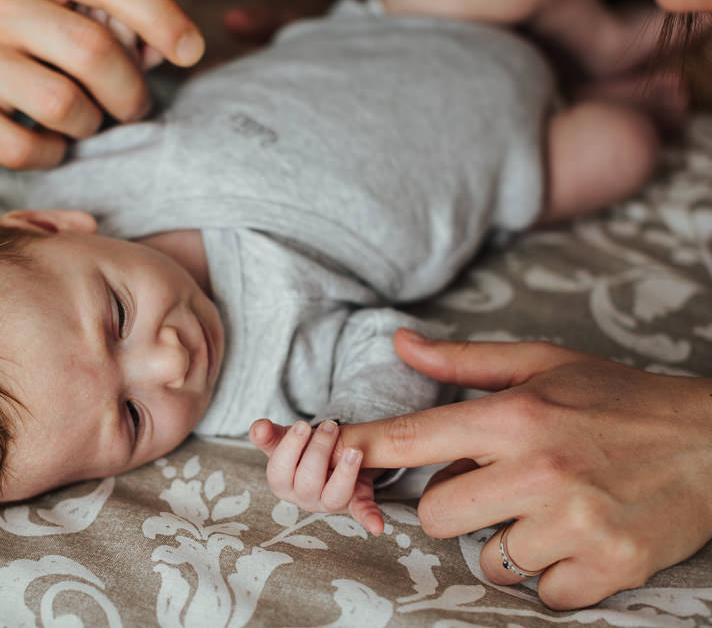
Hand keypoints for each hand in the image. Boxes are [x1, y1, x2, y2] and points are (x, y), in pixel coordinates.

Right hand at [0, 0, 203, 168]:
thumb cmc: (18, 34)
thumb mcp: (62, 8)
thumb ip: (119, 22)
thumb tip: (173, 48)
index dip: (160, 17)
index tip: (190, 51)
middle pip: (94, 52)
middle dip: (130, 91)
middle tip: (133, 107)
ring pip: (64, 105)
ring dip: (91, 125)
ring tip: (86, 120)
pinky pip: (28, 150)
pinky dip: (54, 155)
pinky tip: (50, 143)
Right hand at [249, 418, 384, 534]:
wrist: (329, 458)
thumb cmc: (302, 450)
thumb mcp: (284, 441)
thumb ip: (270, 435)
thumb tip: (258, 428)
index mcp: (282, 483)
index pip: (279, 471)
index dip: (290, 448)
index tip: (303, 425)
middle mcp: (304, 497)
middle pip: (307, 482)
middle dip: (320, 452)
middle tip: (331, 426)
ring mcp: (329, 502)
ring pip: (334, 496)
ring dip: (346, 474)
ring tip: (354, 450)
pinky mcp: (354, 503)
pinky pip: (361, 513)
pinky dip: (369, 519)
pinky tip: (377, 527)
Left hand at [331, 328, 711, 609]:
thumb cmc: (619, 399)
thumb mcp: (544, 364)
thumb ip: (464, 361)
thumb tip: (399, 343)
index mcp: (515, 416)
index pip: (413, 440)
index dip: (358, 450)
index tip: (318, 452)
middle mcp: (538, 469)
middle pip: (435, 515)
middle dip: (454, 507)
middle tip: (495, 489)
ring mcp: (574, 523)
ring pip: (487, 560)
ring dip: (505, 543)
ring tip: (545, 513)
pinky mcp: (609, 567)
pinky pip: (541, 594)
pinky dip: (551, 576)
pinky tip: (575, 541)